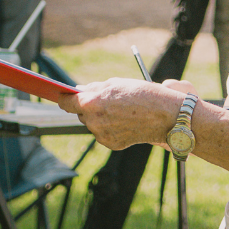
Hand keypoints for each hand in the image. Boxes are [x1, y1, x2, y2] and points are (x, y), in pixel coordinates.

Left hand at [57, 78, 183, 150]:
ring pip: (92, 124)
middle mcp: (93, 121)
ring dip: (100, 117)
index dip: (64, 97)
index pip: (66, 102)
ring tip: (120, 110)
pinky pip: (103, 133)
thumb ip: (94, 88)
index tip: (63, 95)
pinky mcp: (111, 144)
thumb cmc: (143, 95)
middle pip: (80, 113)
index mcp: (91, 103)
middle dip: (88, 107)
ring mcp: (101, 135)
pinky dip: (110, 128)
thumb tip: (79, 91)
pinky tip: (125, 121)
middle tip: (106, 101)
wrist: (165, 116)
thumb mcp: (116, 84)